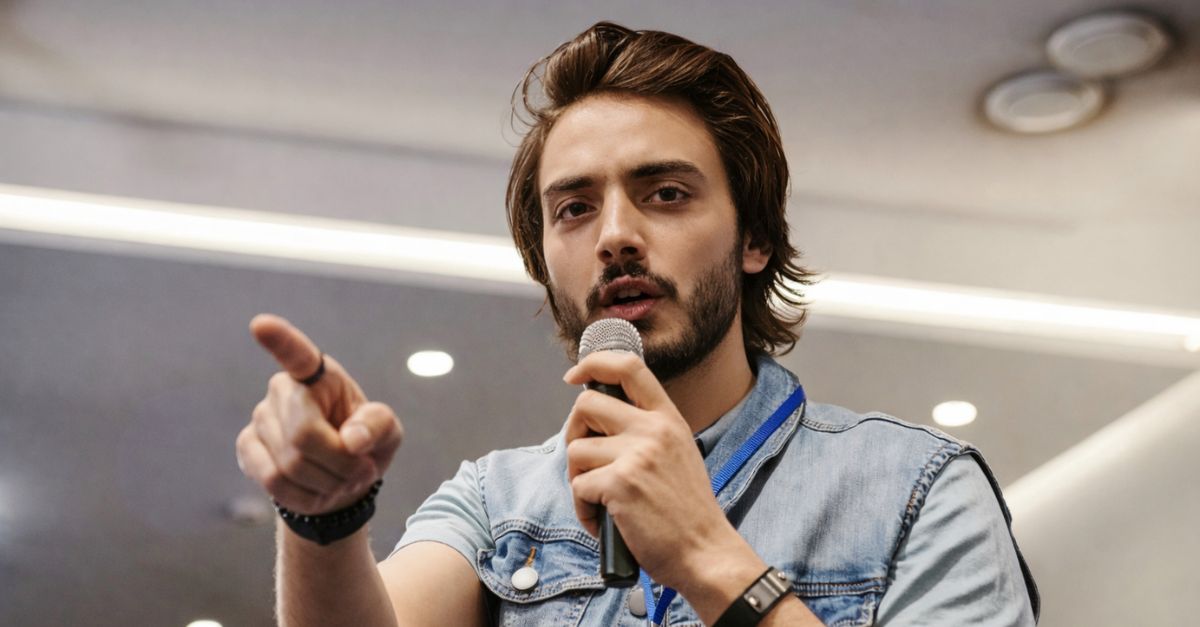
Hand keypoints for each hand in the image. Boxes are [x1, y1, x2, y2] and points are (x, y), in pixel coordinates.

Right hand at [236, 313, 403, 514]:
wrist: (339, 480)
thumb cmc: (363, 445)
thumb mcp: (387, 432)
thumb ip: (378, 427)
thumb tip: (352, 440)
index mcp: (319, 375)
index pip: (297, 354)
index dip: (280, 340)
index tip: (261, 324)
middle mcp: (282, 389)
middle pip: (304, 436)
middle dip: (340, 464)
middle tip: (361, 470)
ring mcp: (260, 418)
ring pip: (289, 465)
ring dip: (326, 483)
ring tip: (342, 480)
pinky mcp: (246, 447)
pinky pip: (274, 482)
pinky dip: (305, 496)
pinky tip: (319, 491)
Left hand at [562, 351, 740, 588]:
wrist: (704, 552)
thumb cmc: (687, 512)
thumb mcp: (677, 453)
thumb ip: (646, 430)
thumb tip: (599, 419)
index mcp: (668, 418)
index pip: (628, 366)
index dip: (593, 363)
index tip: (575, 377)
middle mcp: (653, 429)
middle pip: (586, 405)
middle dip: (573, 432)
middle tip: (584, 460)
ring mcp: (636, 455)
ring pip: (576, 450)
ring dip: (579, 478)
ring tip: (601, 500)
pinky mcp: (620, 483)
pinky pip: (578, 486)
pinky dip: (583, 508)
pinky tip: (604, 521)